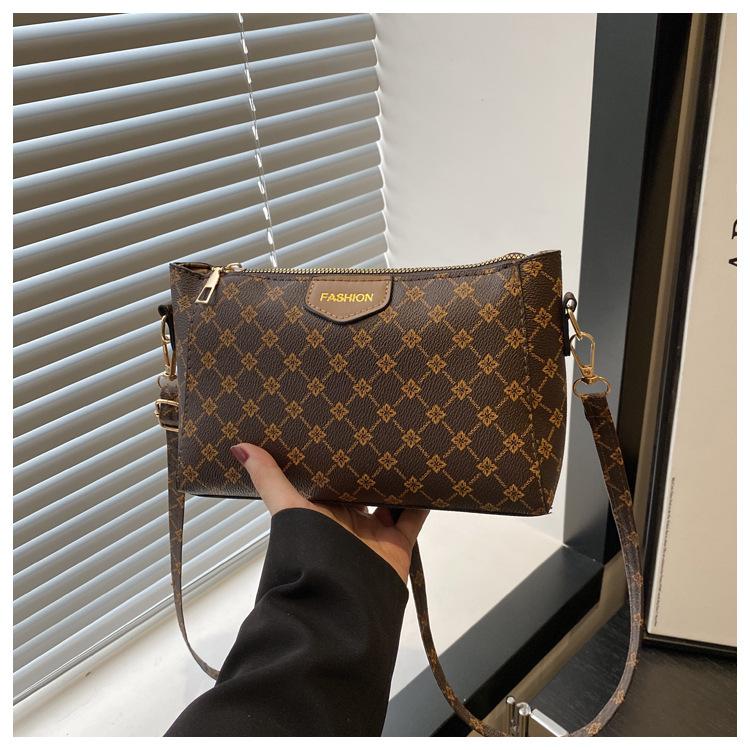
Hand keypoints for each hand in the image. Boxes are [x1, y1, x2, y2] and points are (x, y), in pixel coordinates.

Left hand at [230, 443, 428, 583]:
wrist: (339, 602)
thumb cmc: (309, 551)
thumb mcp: (288, 507)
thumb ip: (269, 478)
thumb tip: (237, 446)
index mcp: (319, 510)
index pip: (328, 476)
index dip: (335, 455)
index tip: (343, 426)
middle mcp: (345, 520)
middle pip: (360, 486)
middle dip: (368, 464)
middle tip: (380, 429)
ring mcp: (372, 532)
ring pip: (388, 499)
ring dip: (395, 479)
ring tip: (406, 447)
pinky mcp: (397, 543)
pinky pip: (413, 517)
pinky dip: (423, 500)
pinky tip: (430, 475)